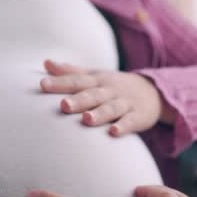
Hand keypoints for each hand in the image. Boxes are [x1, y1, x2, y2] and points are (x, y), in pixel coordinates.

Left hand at [40, 59, 175, 135]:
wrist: (153, 92)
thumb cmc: (115, 86)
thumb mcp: (95, 76)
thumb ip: (71, 72)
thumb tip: (46, 63)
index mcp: (97, 80)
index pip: (76, 81)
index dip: (60, 83)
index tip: (42, 85)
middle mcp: (110, 90)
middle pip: (92, 95)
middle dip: (78, 100)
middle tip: (63, 105)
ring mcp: (124, 103)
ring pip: (111, 108)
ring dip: (99, 114)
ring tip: (87, 120)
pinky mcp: (138, 116)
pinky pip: (130, 122)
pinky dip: (123, 127)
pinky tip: (113, 133)